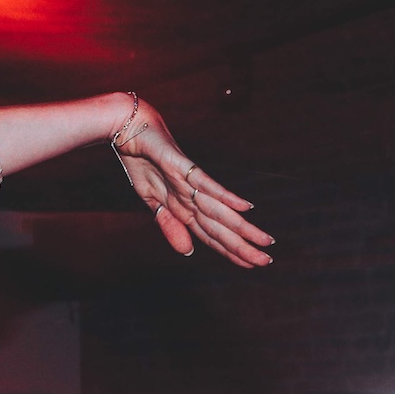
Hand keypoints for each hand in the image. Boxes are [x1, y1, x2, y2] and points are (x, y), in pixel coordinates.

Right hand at [108, 98, 273, 268]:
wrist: (128, 129)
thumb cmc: (141, 161)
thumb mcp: (151, 201)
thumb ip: (169, 225)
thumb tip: (188, 251)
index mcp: (185, 207)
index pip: (212, 235)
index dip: (231, 251)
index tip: (251, 265)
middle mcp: (192, 197)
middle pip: (220, 228)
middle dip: (243, 246)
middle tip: (267, 260)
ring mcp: (189, 182)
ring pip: (219, 211)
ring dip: (241, 227)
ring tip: (263, 240)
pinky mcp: (184, 167)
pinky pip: (207, 184)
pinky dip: (225, 196)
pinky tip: (245, 206)